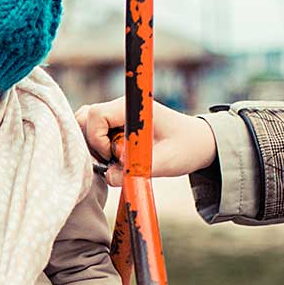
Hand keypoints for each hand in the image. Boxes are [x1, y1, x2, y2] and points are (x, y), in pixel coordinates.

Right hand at [75, 97, 217, 185]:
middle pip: (84, 118)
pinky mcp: (114, 125)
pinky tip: (111, 159)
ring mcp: (115, 115)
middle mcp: (120, 107)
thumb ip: (136, 170)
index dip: (97, 139)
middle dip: (90, 144)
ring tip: (111, 160)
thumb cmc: (186, 148)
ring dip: (92, 146)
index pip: (96, 115)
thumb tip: (108, 177)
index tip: (114, 156)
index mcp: (132, 108)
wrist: (198, 142)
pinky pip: (91, 131)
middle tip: (109, 161)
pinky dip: (95, 147)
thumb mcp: (165, 163)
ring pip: (84, 124)